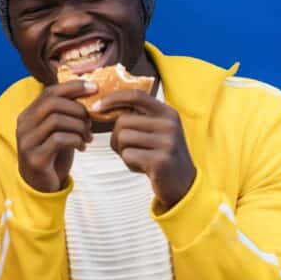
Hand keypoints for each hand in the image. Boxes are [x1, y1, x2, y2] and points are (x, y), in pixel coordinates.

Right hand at [16, 80, 95, 192]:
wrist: (40, 186)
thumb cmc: (52, 155)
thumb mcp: (58, 131)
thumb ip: (65, 114)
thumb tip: (89, 94)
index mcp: (28, 115)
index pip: (49, 92)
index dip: (73, 87)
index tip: (94, 88)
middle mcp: (23, 126)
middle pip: (53, 104)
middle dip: (78, 109)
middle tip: (91, 121)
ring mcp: (27, 142)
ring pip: (56, 120)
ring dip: (79, 126)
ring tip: (88, 136)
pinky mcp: (35, 158)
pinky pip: (59, 140)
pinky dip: (76, 140)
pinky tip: (82, 147)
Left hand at [94, 90, 196, 210]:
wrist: (184, 184)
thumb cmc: (162, 155)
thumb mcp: (157, 131)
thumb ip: (139, 117)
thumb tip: (104, 105)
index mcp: (167, 113)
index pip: (136, 95)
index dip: (113, 98)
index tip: (96, 106)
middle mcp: (169, 124)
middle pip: (123, 121)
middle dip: (116, 136)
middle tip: (126, 149)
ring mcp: (167, 142)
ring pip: (123, 138)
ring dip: (122, 151)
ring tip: (138, 158)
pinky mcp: (160, 161)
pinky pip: (128, 155)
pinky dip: (129, 163)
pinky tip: (142, 167)